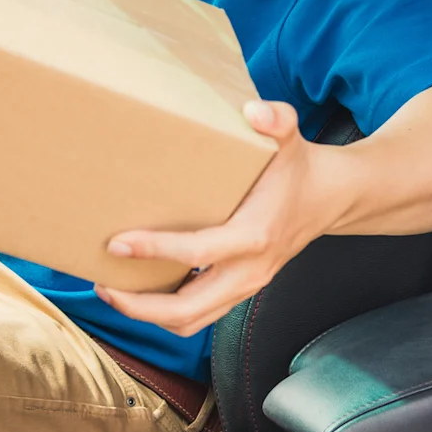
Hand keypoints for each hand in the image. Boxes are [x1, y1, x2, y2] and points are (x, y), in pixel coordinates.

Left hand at [94, 100, 347, 337]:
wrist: (329, 198)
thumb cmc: (298, 169)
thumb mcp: (290, 137)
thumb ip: (276, 119)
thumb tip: (253, 111)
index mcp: (254, 236)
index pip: (196, 253)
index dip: (154, 250)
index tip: (117, 243)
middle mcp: (249, 271)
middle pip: (188, 310)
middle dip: (139, 305)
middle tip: (102, 284)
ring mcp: (246, 287)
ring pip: (191, 321)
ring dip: (148, 314)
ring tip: (113, 291)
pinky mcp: (240, 291)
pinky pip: (200, 314)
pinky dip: (166, 310)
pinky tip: (141, 288)